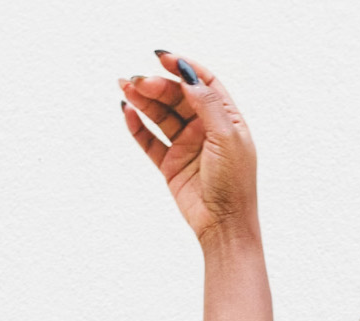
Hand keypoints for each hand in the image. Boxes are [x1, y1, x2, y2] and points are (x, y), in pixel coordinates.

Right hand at [118, 52, 259, 248]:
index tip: (162, 58)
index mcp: (227, 119)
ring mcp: (187, 146)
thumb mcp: (227, 137)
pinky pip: (150, 140)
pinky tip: (127, 112)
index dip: (183, 68)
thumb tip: (188, 76)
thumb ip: (208, 104)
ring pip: (161, 115)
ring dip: (143, 101)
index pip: (204, 83)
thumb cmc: (234, 183)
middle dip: (158, 86)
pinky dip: (137, 126)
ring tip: (125, 87)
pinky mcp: (170, 164)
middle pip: (178, 97)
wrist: (223, 224)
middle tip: (138, 81)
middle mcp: (206, 129)